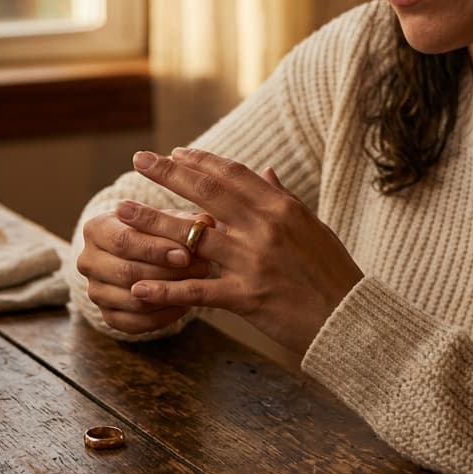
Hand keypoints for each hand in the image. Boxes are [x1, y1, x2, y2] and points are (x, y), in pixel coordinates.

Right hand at [75, 203, 213, 335]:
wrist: (142, 254)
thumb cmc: (157, 231)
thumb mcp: (169, 219)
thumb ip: (185, 221)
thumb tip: (205, 223)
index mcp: (96, 229)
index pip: (123, 241)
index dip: (155, 249)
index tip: (185, 254)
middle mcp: (87, 260)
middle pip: (126, 272)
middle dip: (167, 274)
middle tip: (201, 271)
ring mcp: (94, 290)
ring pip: (132, 300)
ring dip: (168, 295)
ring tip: (197, 286)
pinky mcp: (106, 315)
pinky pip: (135, 323)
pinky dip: (163, 316)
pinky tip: (185, 305)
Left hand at [127, 147, 362, 354]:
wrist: (350, 320)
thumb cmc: (334, 272)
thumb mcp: (314, 227)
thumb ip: (284, 198)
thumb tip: (267, 171)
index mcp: (281, 207)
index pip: (231, 174)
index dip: (199, 161)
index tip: (174, 153)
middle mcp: (263, 227)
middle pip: (205, 192)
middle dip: (167, 174)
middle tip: (138, 161)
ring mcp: (252, 262)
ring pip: (190, 236)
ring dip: (151, 222)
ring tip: (122, 212)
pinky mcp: (245, 297)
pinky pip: (196, 291)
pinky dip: (165, 290)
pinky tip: (137, 287)